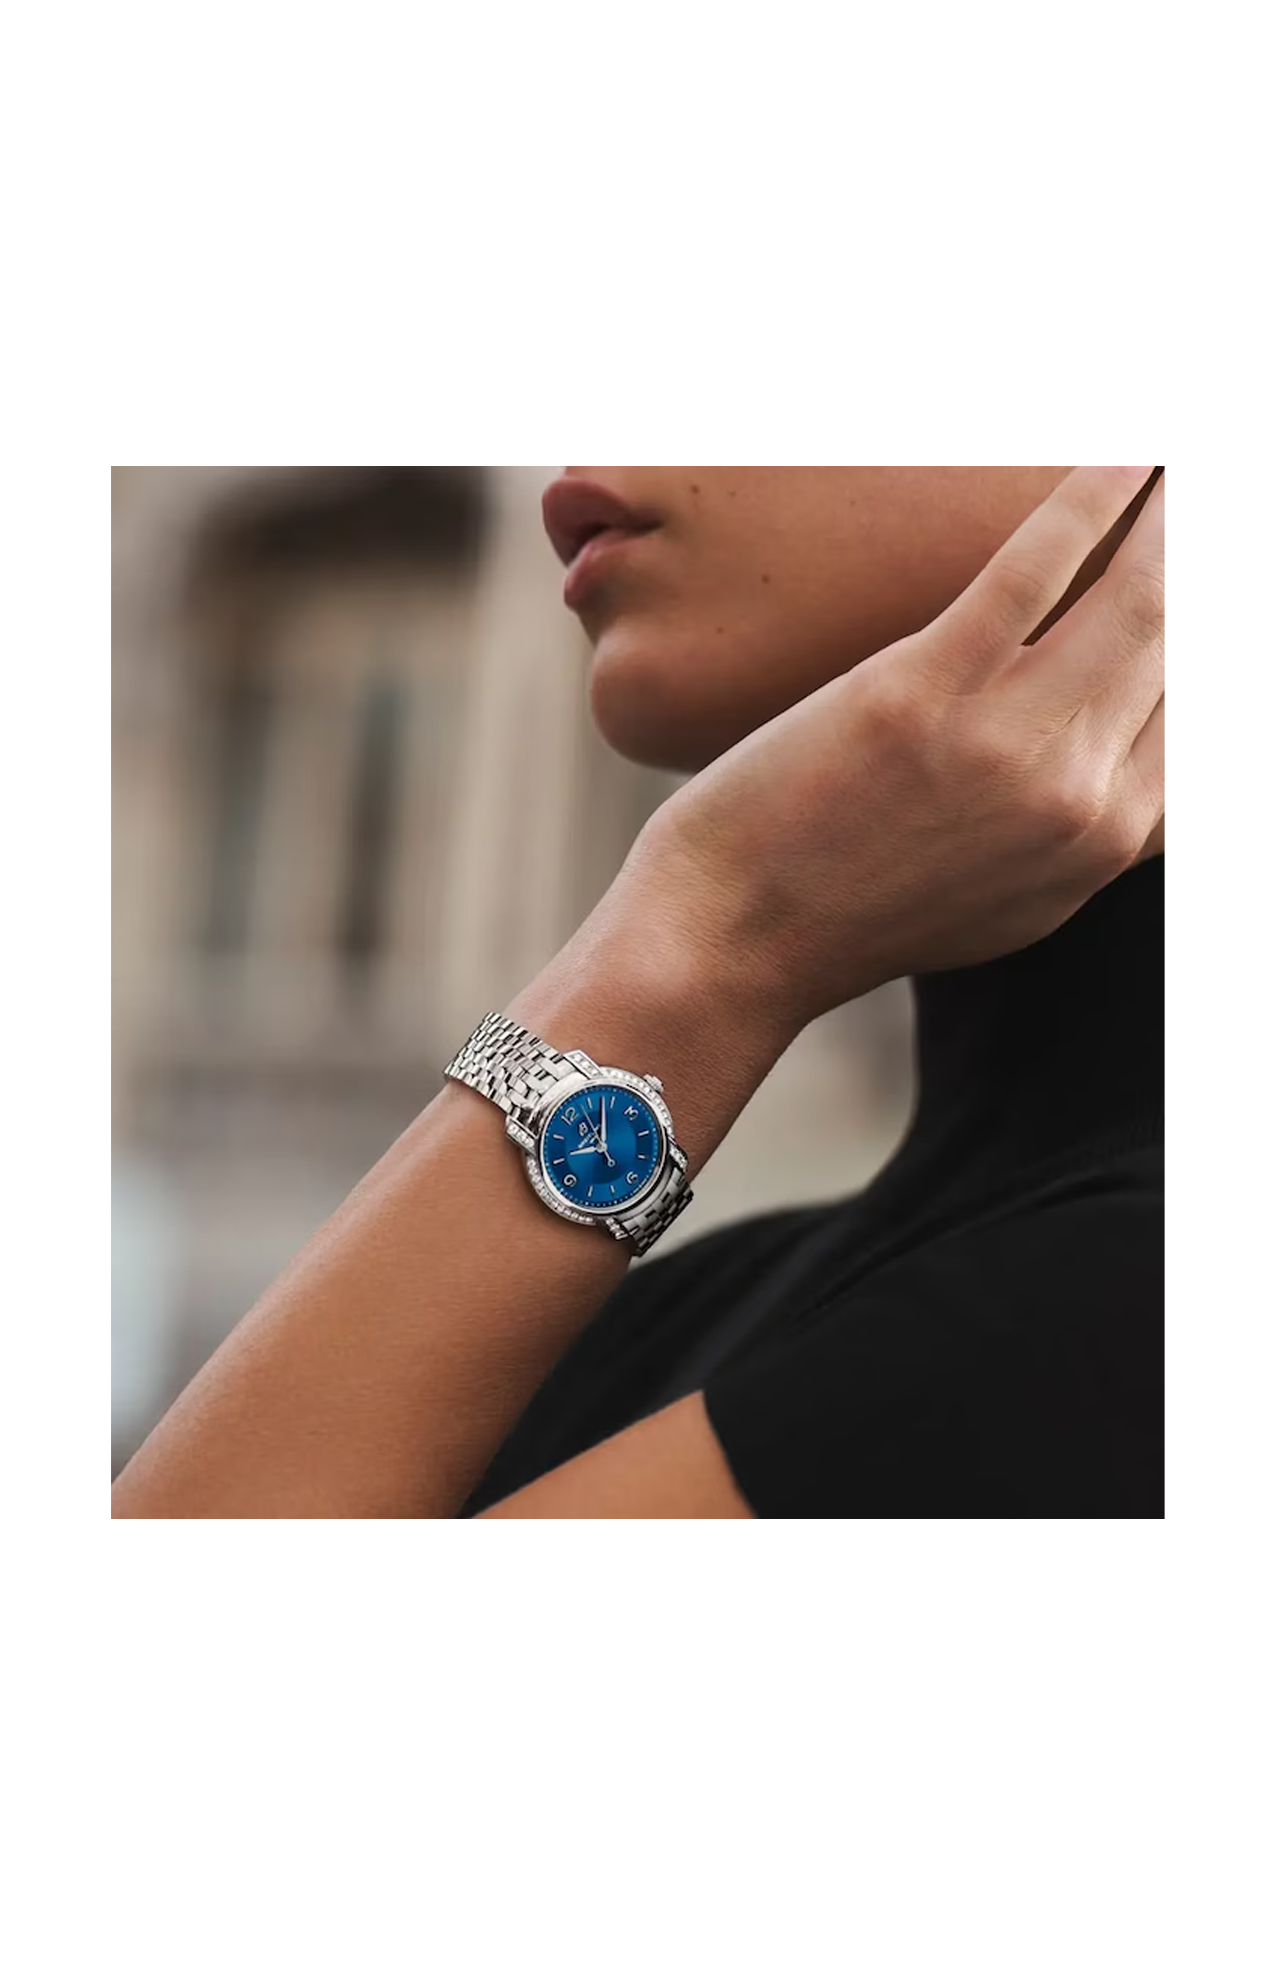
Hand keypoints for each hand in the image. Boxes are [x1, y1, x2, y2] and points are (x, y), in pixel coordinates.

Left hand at [624, 467, 1163, 1040]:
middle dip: (1209, 559)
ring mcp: (1007, 742)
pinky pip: (1035, 566)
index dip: (1221, 638)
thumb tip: (1133, 780)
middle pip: (1184, 646)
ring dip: (1173, 513)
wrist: (734, 935)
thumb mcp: (1006, 900)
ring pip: (1137, 598)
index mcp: (1103, 844)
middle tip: (1217, 491)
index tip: (1219, 587)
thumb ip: (1081, 835)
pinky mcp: (924, 688)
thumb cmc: (855, 909)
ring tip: (1185, 465)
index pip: (1207, 719)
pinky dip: (1091, 497)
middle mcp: (1076, 797)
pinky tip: (1123, 451)